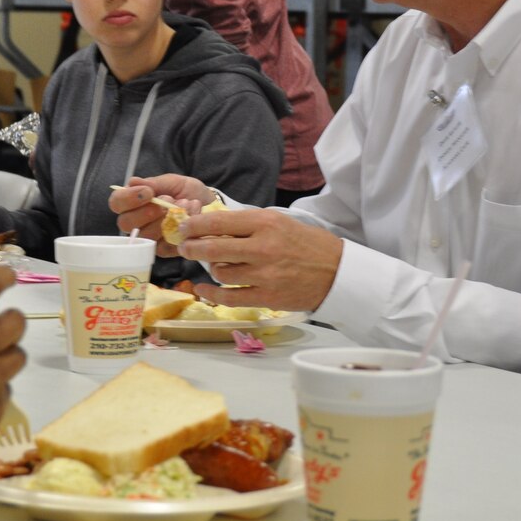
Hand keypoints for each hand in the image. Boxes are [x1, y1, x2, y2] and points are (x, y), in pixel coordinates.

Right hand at [108, 175, 213, 256]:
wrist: (210, 205)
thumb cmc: (188, 192)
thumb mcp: (173, 182)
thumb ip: (154, 183)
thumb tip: (132, 182)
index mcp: (134, 203)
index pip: (117, 203)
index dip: (128, 198)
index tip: (148, 192)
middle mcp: (138, 223)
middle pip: (125, 223)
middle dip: (146, 211)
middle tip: (166, 201)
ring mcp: (150, 238)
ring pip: (145, 235)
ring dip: (166, 218)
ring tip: (184, 204)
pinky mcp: (165, 250)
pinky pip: (165, 244)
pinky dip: (180, 229)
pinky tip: (190, 216)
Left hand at [175, 208, 342, 311]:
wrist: (336, 272)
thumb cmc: (306, 244)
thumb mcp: (279, 222)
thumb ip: (248, 225)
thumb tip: (213, 227)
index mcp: (265, 223)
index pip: (219, 222)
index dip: (195, 225)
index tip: (185, 227)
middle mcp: (262, 248)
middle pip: (213, 248)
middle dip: (192, 247)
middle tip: (185, 246)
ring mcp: (264, 275)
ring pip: (220, 273)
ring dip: (212, 269)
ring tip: (214, 264)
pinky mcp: (267, 297)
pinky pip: (229, 297)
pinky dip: (212, 293)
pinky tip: (203, 288)